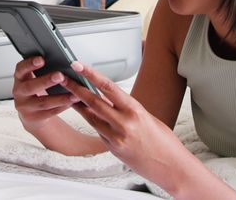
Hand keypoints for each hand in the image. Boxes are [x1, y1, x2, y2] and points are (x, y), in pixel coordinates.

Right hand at [12, 56, 79, 128]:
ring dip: (60, 98)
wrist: (30, 113)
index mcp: (19, 78)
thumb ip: (42, 70)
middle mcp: (19, 92)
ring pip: (43, 102)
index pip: (21, 69)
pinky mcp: (33, 118)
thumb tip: (60, 60)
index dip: (29, 64)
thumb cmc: (35, 90)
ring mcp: (24, 107)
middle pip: (30, 87)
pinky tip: (70, 102)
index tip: (42, 59)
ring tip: (73, 94)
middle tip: (60, 76)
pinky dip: (61, 107)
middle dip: (46, 81)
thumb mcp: (34, 78)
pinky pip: (49, 112)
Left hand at [63, 61, 192, 185]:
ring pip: (91, 117)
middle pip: (94, 102)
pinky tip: (83, 112)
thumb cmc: (164, 142)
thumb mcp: (148, 118)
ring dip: (78, 105)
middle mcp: (124, 124)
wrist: (171, 168)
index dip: (91, 75)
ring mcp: (117, 138)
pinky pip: (98, 131)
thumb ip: (127, 108)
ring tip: (67, 93)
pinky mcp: (113, 149)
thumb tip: (110, 99)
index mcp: (136, 110)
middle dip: (76, 88)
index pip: (109, 87)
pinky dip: (90, 120)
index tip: (79, 66)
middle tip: (64, 78)